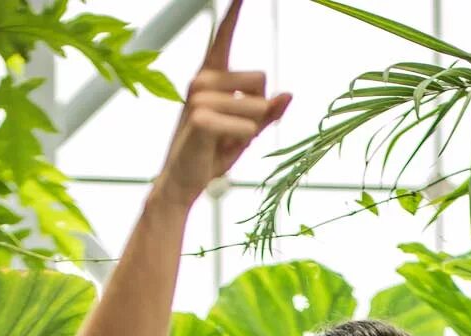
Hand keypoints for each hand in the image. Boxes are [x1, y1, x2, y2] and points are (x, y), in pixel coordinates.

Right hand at [156, 0, 290, 207]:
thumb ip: (267, 113)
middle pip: (261, 80)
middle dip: (257, 110)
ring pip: (257, 106)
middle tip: (231, 131)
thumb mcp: (246, 132)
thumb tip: (289, 94)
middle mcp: (202, 79)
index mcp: (211, 76)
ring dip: (249, 129)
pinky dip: (242, 141)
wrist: (181, 182)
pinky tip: (218, 148)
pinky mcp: (201, 118)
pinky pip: (248, 127)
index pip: (223, 35)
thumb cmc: (211, 154)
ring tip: (222, 141)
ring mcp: (199, 96)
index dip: (234, 11)